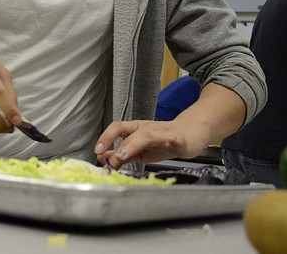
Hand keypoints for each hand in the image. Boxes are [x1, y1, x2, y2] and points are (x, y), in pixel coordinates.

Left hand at [94, 119, 208, 169]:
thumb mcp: (139, 150)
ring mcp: (161, 133)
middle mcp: (145, 129)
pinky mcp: (178, 140)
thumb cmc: (162, 142)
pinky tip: (171, 142)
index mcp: (135, 130)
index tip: (97, 152)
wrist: (189, 134)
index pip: (116, 128)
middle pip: (126, 130)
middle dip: (114, 141)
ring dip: (133, 144)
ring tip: (122, 155)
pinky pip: (174, 139)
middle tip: (106, 156)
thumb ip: (122, 154)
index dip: (105, 138)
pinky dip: (172, 140)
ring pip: (146, 136)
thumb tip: (103, 158)